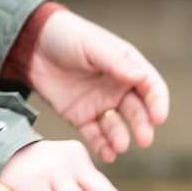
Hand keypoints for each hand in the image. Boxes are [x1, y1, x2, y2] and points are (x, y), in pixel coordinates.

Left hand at [26, 9, 169, 163]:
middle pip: (137, 110)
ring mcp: (100, 104)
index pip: (151, 87)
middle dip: (142, 126)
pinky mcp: (80, 117)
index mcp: (127, 66)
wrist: (32, 45)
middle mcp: (118, 88)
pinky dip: (102, 146)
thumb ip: (115, 63)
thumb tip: (141, 77)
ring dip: (121, 137)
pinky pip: (95, 135)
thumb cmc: (68, 36)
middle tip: (144, 140)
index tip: (159, 118)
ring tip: (120, 146)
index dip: (158, 102)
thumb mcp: (92, 46)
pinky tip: (108, 154)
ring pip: (116, 126)